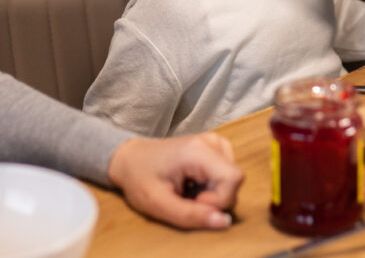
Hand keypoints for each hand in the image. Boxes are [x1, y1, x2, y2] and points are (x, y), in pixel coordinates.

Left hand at [107, 133, 243, 229]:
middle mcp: (211, 141)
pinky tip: (192, 184)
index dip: (219, 200)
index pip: (234, 178)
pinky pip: (225, 174)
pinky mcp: (214, 147)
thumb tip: (224, 222)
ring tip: (188, 191)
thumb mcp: (160, 204)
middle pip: (234, 179)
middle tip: (186, 198)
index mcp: (198, 150)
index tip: (193, 202)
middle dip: (214, 198)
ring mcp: (214, 142)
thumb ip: (192, 215)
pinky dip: (211, 186)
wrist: (130, 158)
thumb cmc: (140, 179)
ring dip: (212, 193)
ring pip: (231, 178)